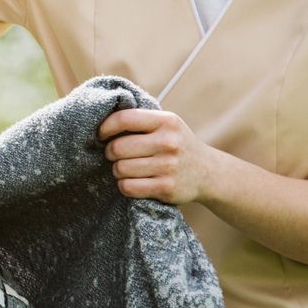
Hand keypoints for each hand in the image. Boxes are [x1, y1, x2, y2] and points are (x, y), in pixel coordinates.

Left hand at [98, 108, 223, 203]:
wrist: (209, 173)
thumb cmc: (176, 145)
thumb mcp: (166, 124)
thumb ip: (139, 120)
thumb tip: (99, 120)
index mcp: (166, 121)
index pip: (123, 119)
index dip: (105, 128)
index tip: (101, 135)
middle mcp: (169, 142)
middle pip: (117, 148)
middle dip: (110, 153)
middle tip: (115, 155)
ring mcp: (169, 166)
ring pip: (120, 169)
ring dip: (118, 171)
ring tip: (128, 168)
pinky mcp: (167, 188)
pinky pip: (128, 187)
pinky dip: (125, 185)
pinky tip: (134, 181)